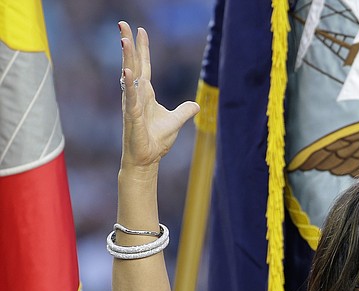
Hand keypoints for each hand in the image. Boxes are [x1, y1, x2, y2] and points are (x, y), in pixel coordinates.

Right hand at [119, 21, 198, 169]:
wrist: (147, 159)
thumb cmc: (156, 140)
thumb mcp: (175, 122)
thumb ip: (185, 111)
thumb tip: (196, 105)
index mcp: (146, 94)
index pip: (145, 66)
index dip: (143, 49)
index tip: (140, 31)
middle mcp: (136, 95)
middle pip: (133, 64)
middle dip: (129, 45)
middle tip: (123, 24)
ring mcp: (132, 104)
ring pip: (129, 77)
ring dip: (127, 58)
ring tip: (124, 39)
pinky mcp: (132, 116)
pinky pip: (130, 98)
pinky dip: (129, 85)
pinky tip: (127, 72)